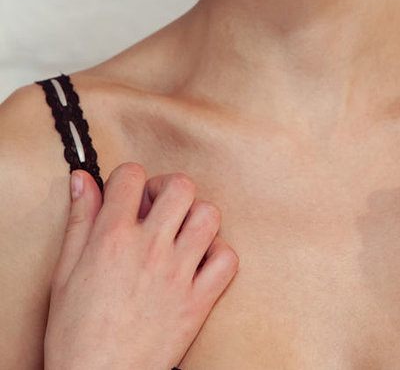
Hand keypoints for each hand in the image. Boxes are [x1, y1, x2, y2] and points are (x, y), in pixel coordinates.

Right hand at [44, 163, 238, 369]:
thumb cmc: (75, 333)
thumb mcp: (64, 272)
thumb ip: (79, 221)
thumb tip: (83, 180)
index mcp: (112, 238)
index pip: (132, 175)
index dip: (129, 179)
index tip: (127, 197)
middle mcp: (150, 248)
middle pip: (180, 185)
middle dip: (168, 188)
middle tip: (157, 209)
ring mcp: (178, 274)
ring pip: (209, 215)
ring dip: (196, 217)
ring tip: (180, 233)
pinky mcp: (198, 301)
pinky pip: (227, 259)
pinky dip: (218, 255)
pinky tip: (199, 263)